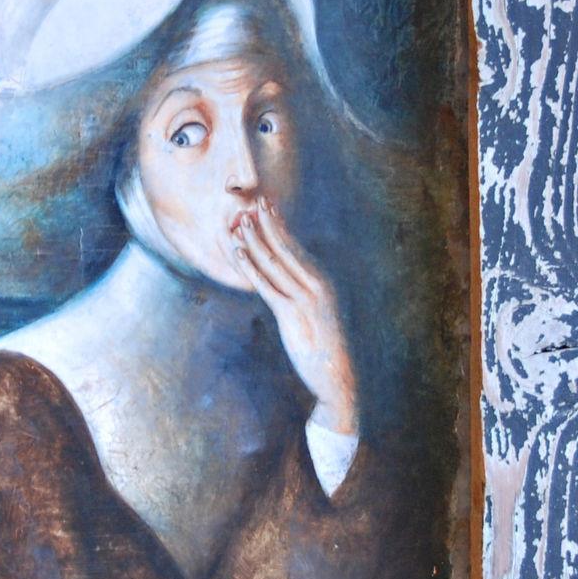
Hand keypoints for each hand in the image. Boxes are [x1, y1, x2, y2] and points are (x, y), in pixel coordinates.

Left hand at [231, 199, 357, 435]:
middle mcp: (317, 285)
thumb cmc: (325, 347)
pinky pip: (268, 286)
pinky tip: (239, 253)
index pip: (296, 247)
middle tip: (251, 201)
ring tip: (239, 222)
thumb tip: (284, 282)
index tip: (266, 206)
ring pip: (275, 263)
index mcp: (322, 282)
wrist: (338, 377)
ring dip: (255, 240)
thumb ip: (301, 295)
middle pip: (286, 248)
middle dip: (267, 223)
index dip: (279, 225)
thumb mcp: (315, 314)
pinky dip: (252, 267)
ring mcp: (305, 299)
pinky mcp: (292, 315)